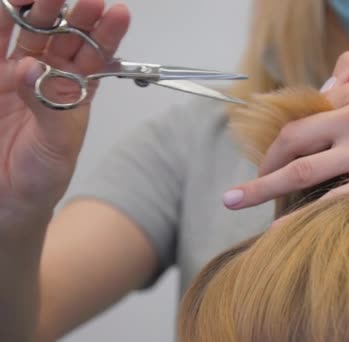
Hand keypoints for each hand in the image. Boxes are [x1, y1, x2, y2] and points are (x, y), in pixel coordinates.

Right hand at [0, 0, 128, 216]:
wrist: (5, 201)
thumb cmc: (41, 177)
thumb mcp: (56, 145)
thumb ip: (49, 108)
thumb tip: (33, 69)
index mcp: (74, 93)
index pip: (94, 57)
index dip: (106, 34)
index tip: (118, 13)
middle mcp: (45, 77)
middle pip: (60, 37)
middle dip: (72, 14)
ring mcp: (12, 75)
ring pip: (24, 35)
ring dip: (33, 11)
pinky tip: (4, 7)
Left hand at [224, 52, 348, 209]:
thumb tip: (327, 77)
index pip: (307, 109)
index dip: (290, 135)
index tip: (281, 155)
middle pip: (294, 138)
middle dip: (263, 160)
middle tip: (246, 181)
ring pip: (303, 170)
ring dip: (262, 188)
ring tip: (233, 200)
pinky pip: (330, 202)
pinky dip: (299, 217)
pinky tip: (277, 228)